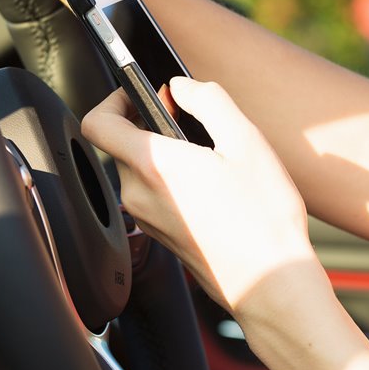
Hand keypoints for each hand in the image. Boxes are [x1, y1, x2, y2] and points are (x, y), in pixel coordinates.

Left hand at [82, 77, 315, 310]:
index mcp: (152, 165)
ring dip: (162, 150)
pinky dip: (170, 176)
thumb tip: (180, 87)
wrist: (270, 282)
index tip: (141, 92)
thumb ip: (208, 100)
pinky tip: (208, 180)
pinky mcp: (159, 233)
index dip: (114, 99)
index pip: (98, 123)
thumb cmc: (262, 215)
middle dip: (148, 122)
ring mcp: (146, 217)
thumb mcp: (245, 140)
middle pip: (121, 143)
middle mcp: (138, 193)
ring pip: (139, 168)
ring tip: (205, 150)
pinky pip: (152, 191)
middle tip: (187, 115)